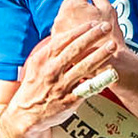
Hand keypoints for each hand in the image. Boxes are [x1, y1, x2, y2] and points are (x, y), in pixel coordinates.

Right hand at [7, 0, 124, 137]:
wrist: (26, 114)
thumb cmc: (34, 87)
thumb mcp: (37, 65)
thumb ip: (50, 52)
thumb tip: (65, 37)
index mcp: (43, 59)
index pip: (63, 40)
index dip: (80, 30)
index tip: (93, 23)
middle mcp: (52, 71)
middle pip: (75, 50)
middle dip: (92, 36)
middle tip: (106, 27)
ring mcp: (61, 86)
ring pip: (84, 67)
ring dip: (100, 55)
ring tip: (112, 46)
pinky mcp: (69, 101)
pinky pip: (87, 88)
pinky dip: (98, 80)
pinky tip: (110, 73)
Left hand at [51, 0, 123, 48]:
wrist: (108, 62)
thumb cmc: (110, 35)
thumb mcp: (108, 9)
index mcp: (72, 5)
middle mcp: (61, 16)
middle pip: (70, 4)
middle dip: (81, 5)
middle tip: (92, 10)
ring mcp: (57, 30)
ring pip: (65, 18)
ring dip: (74, 18)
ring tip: (87, 24)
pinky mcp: (57, 43)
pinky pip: (63, 32)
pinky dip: (70, 30)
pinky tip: (80, 34)